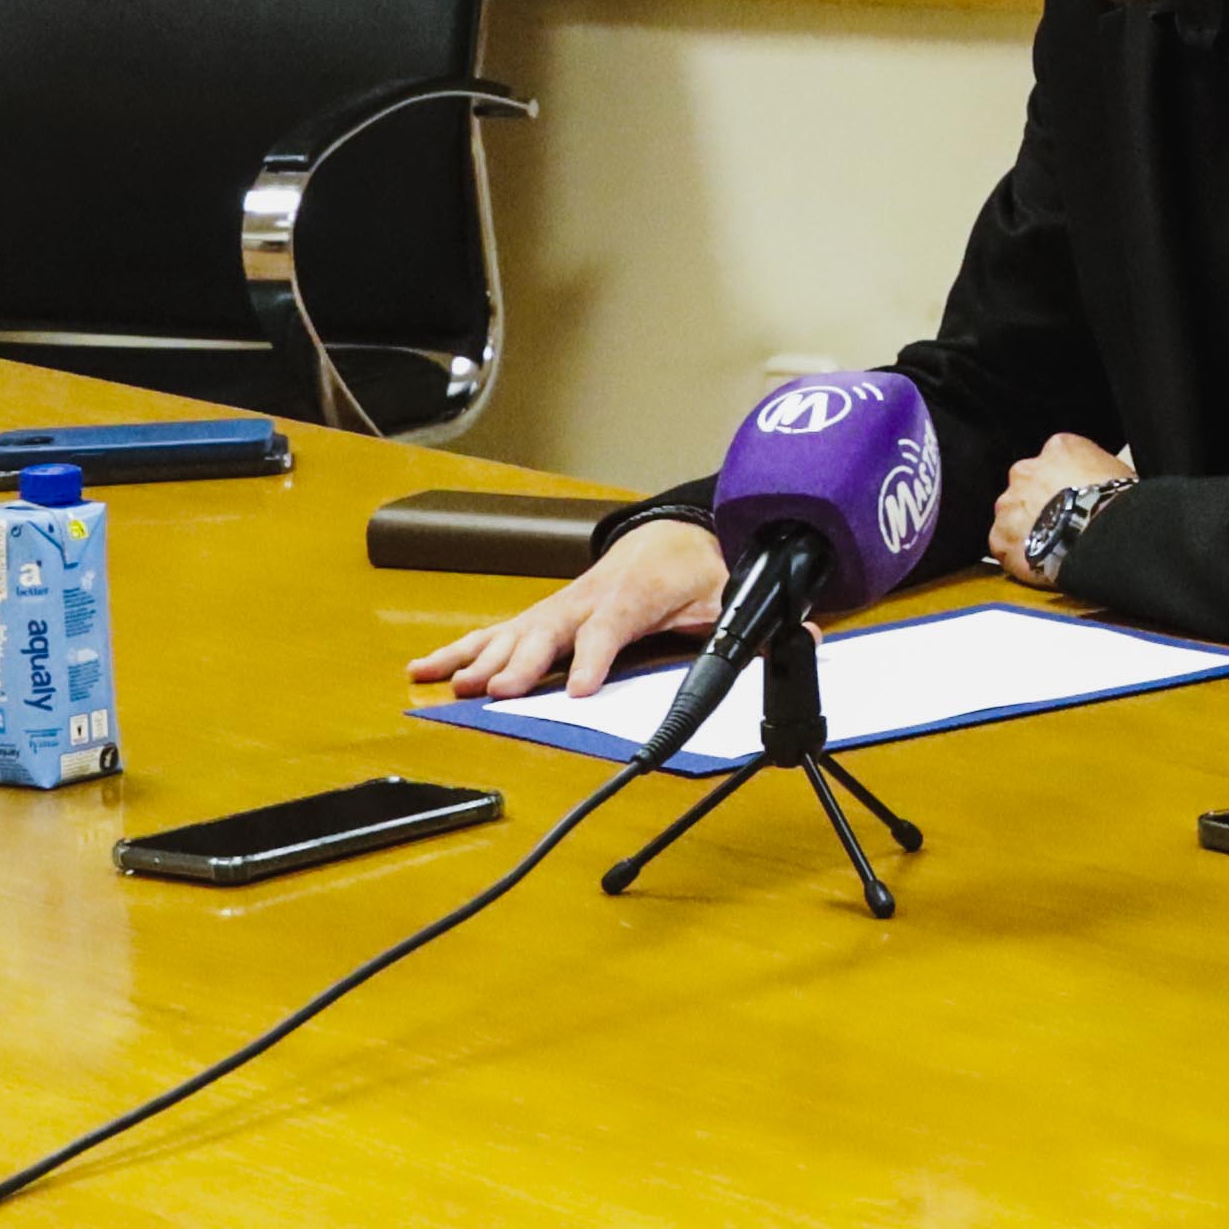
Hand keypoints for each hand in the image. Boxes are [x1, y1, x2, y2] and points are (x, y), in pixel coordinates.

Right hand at [404, 517, 724, 701]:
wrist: (669, 537)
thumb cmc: (693, 570)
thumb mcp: (730, 591)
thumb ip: (753, 616)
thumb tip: (805, 631)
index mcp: (634, 594)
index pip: (610, 627)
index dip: (594, 656)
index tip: (580, 687)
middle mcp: (587, 598)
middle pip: (550, 631)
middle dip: (523, 662)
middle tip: (499, 691)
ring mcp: (558, 606)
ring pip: (514, 632)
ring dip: (481, 658)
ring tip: (455, 685)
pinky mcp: (541, 616)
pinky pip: (494, 633)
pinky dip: (458, 650)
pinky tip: (423, 669)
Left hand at [986, 433, 1133, 583]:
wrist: (1099, 537)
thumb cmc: (1116, 504)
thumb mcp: (1120, 472)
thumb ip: (1098, 470)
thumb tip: (1102, 482)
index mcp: (1060, 448)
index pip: (1057, 457)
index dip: (1068, 478)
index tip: (1078, 494)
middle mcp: (1027, 469)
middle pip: (1029, 484)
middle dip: (1041, 500)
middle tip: (1064, 520)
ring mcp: (1009, 503)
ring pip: (1014, 514)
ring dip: (1028, 526)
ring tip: (1053, 545)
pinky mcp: (999, 536)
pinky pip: (1005, 544)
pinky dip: (1019, 553)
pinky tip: (1040, 562)